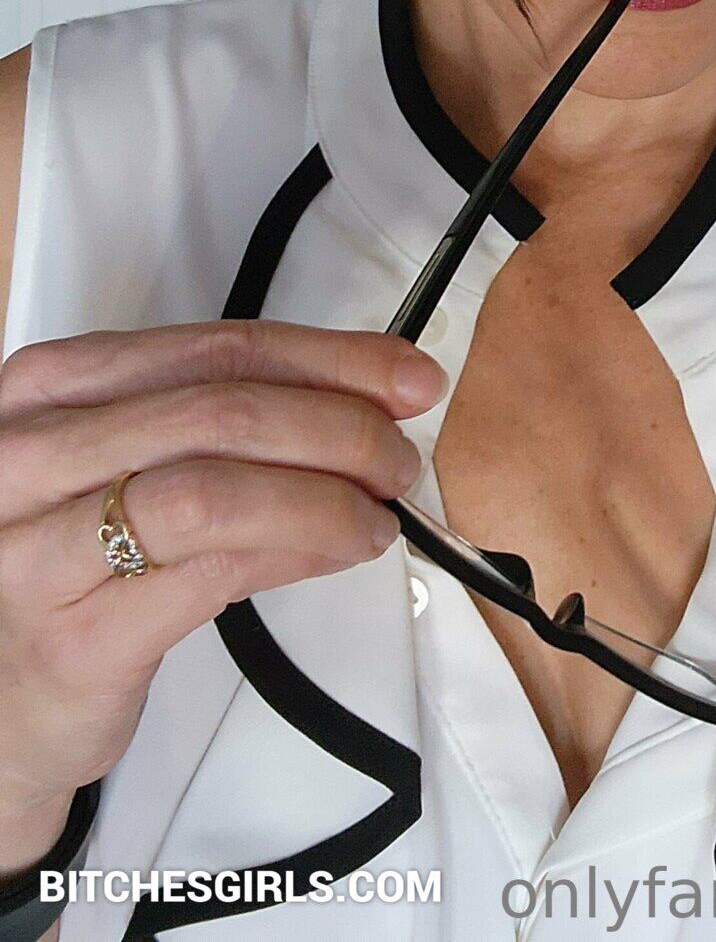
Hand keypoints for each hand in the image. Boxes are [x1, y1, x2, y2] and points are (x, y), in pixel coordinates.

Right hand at [0, 320, 445, 809]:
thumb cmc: (64, 566)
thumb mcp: (122, 464)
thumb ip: (220, 422)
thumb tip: (369, 398)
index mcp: (46, 388)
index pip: (215, 347)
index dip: (328, 358)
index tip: (405, 377)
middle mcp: (28, 457)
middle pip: (222, 410)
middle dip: (339, 426)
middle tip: (398, 457)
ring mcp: (39, 550)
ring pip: (217, 489)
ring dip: (325, 496)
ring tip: (375, 515)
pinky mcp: (74, 641)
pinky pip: (212, 573)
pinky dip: (296, 552)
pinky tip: (335, 552)